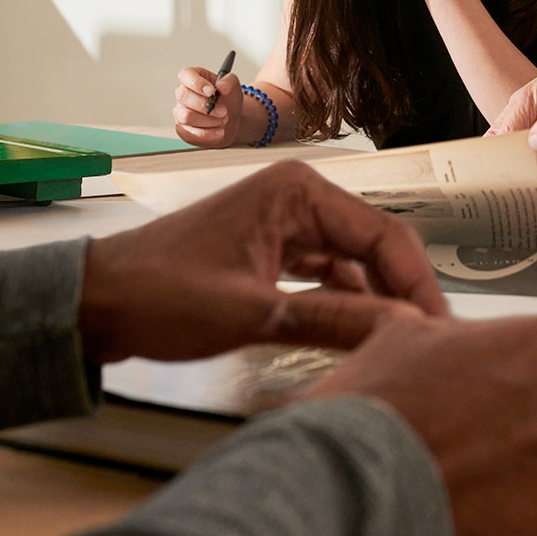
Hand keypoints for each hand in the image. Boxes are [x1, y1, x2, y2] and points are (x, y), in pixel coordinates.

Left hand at [79, 160, 447, 363]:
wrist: (96, 303)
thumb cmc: (158, 294)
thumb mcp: (250, 312)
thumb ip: (328, 320)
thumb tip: (396, 332)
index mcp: (296, 191)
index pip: (381, 234)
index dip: (416, 283)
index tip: (440, 328)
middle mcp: (296, 197)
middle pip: (372, 245)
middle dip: (402, 292)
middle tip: (431, 344)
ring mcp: (283, 223)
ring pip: (352, 262)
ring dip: (376, 300)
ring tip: (403, 345)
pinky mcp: (271, 251)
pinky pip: (325, 275)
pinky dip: (344, 304)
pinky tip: (360, 336)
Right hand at [174, 64, 242, 146]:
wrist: (231, 118)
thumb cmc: (227, 98)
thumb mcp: (233, 85)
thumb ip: (229, 81)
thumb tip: (221, 86)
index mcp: (193, 78)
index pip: (186, 75)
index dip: (197, 83)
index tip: (211, 91)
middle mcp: (183, 94)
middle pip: (184, 96)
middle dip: (206, 105)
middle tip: (223, 110)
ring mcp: (181, 112)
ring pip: (186, 116)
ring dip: (208, 120)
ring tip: (223, 120)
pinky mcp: (183, 130)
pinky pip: (190, 133)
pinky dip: (208, 133)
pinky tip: (219, 131)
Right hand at [303, 313, 536, 535]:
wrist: (345, 491)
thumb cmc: (373, 409)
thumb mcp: (406, 334)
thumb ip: (453, 333)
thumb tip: (448, 335)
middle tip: (514, 431)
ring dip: (531, 477)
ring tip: (471, 476)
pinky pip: (533, 530)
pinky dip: (506, 524)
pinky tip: (461, 512)